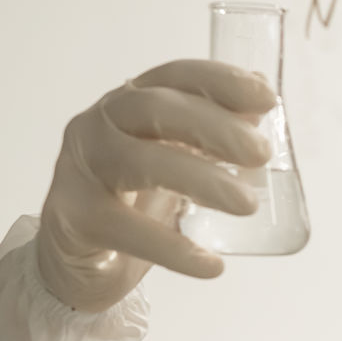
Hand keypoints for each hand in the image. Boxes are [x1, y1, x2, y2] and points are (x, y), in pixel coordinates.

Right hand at [36, 60, 274, 311]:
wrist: (82, 261)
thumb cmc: (136, 199)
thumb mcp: (180, 160)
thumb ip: (217, 132)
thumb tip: (263, 100)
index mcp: (131, 103)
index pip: (175, 76)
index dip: (221, 81)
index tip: (267, 98)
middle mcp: (99, 126)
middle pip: (154, 109)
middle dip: (215, 127)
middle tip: (261, 153)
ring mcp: (81, 170)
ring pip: (138, 163)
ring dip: (200, 180)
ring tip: (247, 205)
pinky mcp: (74, 219)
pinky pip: (124, 229)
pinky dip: (173, 248)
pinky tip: (211, 264)